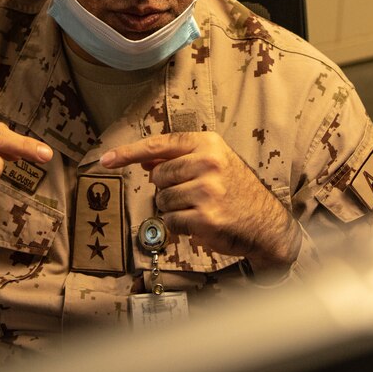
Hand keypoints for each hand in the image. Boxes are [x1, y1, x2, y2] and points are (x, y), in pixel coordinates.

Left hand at [100, 132, 301, 271]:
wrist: (267, 223)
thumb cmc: (238, 192)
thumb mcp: (216, 164)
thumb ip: (182, 159)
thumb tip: (146, 162)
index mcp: (209, 144)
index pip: (160, 145)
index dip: (128, 152)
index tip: (105, 159)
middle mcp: (208, 163)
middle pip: (158, 177)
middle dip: (167, 188)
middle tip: (193, 194)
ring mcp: (207, 191)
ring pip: (162, 201)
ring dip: (175, 209)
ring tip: (201, 209)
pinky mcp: (205, 218)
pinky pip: (171, 222)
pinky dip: (181, 226)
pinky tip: (202, 223)